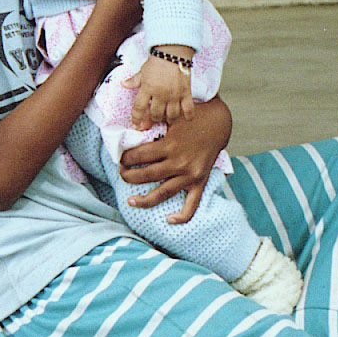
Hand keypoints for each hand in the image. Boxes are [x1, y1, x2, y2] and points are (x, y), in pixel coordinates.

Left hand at [118, 96, 231, 223]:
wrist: (218, 123)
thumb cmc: (191, 117)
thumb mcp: (171, 116)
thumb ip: (153, 123)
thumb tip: (132, 130)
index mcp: (170, 145)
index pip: (140, 155)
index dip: (126, 158)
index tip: (119, 158)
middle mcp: (179, 163)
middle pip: (147, 175)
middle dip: (129, 176)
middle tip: (121, 174)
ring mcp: (190, 175)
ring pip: (163, 193)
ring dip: (145, 199)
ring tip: (130, 201)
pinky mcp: (200, 182)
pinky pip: (191, 204)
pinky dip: (181, 215)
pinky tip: (169, 220)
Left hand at [122, 53, 194, 128]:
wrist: (173, 52)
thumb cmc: (157, 61)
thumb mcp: (143, 70)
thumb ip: (134, 80)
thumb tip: (123, 84)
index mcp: (148, 88)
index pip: (139, 108)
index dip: (136, 118)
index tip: (136, 125)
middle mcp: (161, 94)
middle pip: (156, 114)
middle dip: (154, 118)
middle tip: (155, 117)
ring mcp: (174, 95)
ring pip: (171, 115)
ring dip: (169, 119)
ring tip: (167, 118)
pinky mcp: (186, 93)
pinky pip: (188, 109)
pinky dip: (188, 116)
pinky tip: (187, 119)